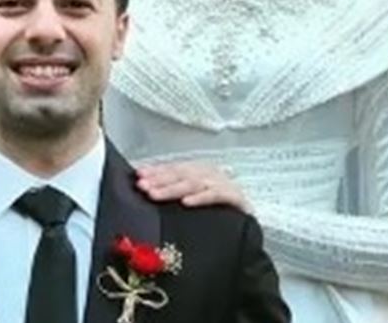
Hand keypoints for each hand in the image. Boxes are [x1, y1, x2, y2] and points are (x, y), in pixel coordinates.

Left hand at [135, 161, 250, 212]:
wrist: (249, 218)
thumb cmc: (220, 206)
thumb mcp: (196, 194)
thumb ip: (175, 190)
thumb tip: (148, 188)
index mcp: (199, 171)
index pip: (174, 168)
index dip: (156, 171)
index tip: (138, 176)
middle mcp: (209, 173)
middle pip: (180, 174)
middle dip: (159, 180)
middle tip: (142, 186)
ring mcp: (221, 184)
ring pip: (193, 183)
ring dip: (172, 188)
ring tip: (156, 194)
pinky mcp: (234, 197)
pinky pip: (215, 196)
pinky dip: (200, 198)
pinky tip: (186, 202)